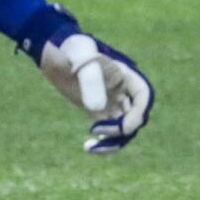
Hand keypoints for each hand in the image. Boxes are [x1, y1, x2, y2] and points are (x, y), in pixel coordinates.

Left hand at [35, 28, 154, 153]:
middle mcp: (123, 91)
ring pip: (124, 129)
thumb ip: (91, 81)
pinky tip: (87, 147)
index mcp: (125, 75)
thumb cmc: (72, 52)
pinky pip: (109, 132)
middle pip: (135, 117)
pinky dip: (102, 142)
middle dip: (120, 129)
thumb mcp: (81, 60)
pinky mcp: (99, 112)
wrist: (56, 54)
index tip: (124, 127)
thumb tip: (96, 110)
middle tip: (96, 130)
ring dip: (112, 141)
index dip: (137, 114)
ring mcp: (112, 103)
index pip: (143, 96)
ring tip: (90, 147)